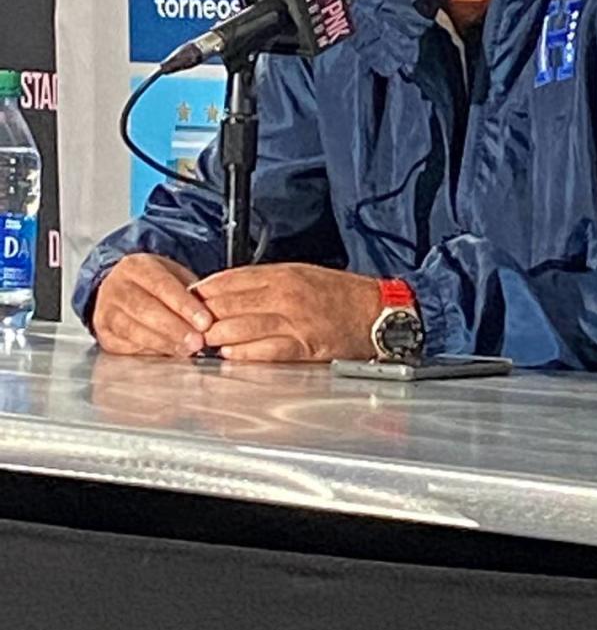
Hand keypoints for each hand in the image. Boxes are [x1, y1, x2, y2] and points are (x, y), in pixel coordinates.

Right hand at [91, 253, 213, 356]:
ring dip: (163, 342)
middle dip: (174, 328)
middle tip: (197, 341)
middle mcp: (116, 286)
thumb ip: (190, 291)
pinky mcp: (103, 332)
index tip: (205, 321)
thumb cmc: (154, 283)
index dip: (184, 305)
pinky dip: (148, 351)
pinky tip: (167, 353)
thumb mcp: (173, 274)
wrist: (119, 287)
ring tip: (186, 350)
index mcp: (136, 266)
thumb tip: (210, 315)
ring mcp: (105, 310)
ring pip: (133, 329)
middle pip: (145, 309)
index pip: (161, 285)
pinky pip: (125, 345)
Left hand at [193, 263, 380, 362]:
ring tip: (202, 342)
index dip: (205, 290)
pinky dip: (244, 353)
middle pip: (230, 304)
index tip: (188, 298)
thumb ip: (266, 282)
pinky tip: (230, 355)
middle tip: (187, 325)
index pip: (231, 280)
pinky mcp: (303, 346)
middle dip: (204, 316)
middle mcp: (285, 295)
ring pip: (241, 327)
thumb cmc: (340, 294)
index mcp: (283, 275)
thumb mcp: (302, 274)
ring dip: (217, 336)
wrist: (376, 312)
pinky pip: (265, 350)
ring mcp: (293, 321)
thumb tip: (230, 291)